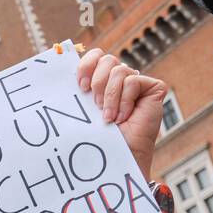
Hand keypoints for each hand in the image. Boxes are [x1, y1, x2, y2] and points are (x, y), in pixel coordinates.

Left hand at [76, 48, 166, 179]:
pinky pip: (133, 81)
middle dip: (98, 82)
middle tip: (95, 105)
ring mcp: (137, 83)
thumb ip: (78, 91)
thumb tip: (58, 72)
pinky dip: (124, 101)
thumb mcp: (83, 110)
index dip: (86, 65)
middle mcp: (120, 79)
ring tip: (109, 118)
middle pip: (107, 59)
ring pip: (119, 70)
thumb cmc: (97, 138)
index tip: (80, 86)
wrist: (116, 156)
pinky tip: (123, 117)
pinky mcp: (153, 87)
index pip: (95, 56)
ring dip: (110, 97)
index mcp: (102, 81)